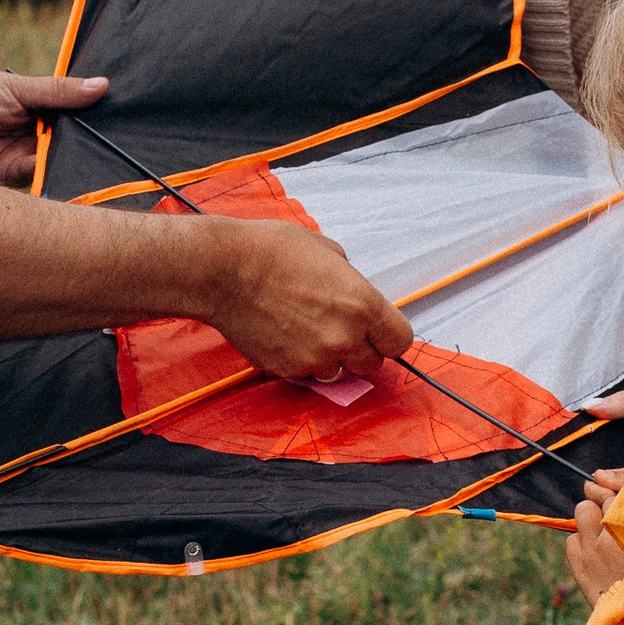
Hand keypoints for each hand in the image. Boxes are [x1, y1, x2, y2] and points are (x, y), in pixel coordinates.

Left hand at [0, 66, 108, 188]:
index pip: (77, 123)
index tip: (124, 129)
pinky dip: (48, 180)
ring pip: (56, 168)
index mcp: (39, 114)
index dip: (97, 126)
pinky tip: (63, 174)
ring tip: (95, 163)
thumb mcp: (16, 89)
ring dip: (70, 165)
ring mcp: (19, 162)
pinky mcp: (3, 183)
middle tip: (117, 151)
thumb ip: (56, 92)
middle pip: (71, 149)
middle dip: (89, 150)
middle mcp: (33, 140)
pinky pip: (34, 184)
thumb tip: (102, 85)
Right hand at [202, 219, 411, 383]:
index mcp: (362, 304)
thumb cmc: (270, 252)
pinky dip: (300, 360)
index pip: (400, 341)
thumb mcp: (328, 250)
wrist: (223, 270)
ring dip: (329, 358)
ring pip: (338, 372)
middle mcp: (344, 336)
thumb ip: (351, 280)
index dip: (389, 337)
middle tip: (340, 330)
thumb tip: (354, 294)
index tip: (379, 334)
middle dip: (360, 350)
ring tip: (306, 329)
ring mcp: (315, 357)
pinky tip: (284, 334)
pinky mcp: (288, 369)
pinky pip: (306, 374)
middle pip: (372, 364)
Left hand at [565, 493, 623, 601]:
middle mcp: (614, 534)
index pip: (619, 491)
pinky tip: (594, 555)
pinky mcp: (580, 566)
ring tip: (602, 536)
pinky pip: (571, 540)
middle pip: (596, 499)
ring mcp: (594, 550)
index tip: (614, 491)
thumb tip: (621, 493)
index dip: (615, 489)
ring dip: (589, 520)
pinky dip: (580, 543)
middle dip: (601, 502)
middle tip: (610, 515)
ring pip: (581, 513)